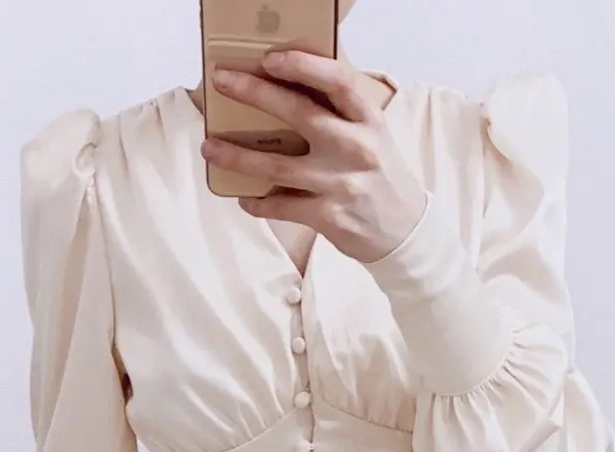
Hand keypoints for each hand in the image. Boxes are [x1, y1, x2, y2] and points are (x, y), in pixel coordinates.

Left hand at [205, 52, 427, 264]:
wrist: (404, 229)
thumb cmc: (379, 173)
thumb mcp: (372, 133)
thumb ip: (341, 111)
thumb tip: (295, 83)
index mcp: (368, 119)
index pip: (337, 81)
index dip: (303, 65)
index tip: (270, 58)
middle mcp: (355, 147)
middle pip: (300, 114)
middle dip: (256, 93)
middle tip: (222, 81)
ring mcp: (340, 183)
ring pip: (279, 166)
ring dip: (238, 155)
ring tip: (210, 147)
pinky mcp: (329, 216)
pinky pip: (282, 206)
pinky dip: (259, 202)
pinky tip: (243, 196)